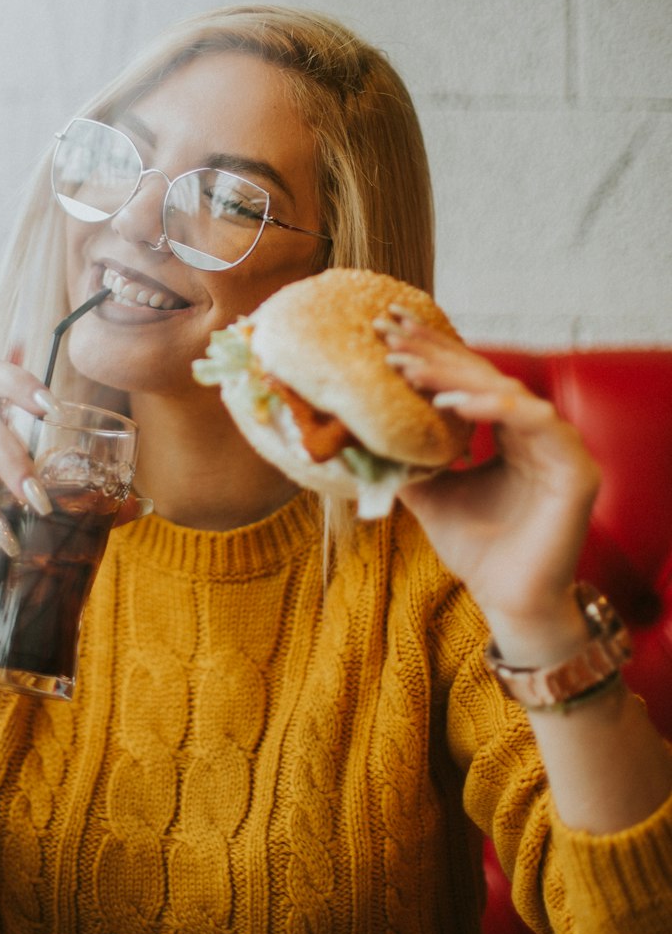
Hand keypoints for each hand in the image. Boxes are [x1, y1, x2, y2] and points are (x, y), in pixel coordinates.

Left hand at [379, 310, 600, 660]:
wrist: (507, 600)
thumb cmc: (476, 549)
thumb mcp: (428, 495)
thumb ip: (406, 461)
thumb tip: (357, 434)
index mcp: (507, 432)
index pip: (467, 381)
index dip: (429, 354)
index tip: (386, 332)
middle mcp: (535, 431)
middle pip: (483, 376)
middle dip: (434, 353)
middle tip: (390, 334)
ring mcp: (559, 446)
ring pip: (506, 392)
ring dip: (455, 377)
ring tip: (409, 369)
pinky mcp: (576, 468)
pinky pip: (535, 422)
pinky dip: (491, 409)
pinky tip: (449, 406)